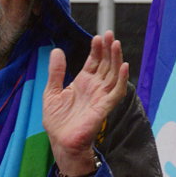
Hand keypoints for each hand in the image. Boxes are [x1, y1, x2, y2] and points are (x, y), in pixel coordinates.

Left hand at [43, 31, 128, 176]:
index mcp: (82, 83)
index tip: (97, 37)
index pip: (94, 62)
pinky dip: (122, 79)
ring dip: (116, 59)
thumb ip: (56, 72)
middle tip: (110, 34)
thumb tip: (57, 51)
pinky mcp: (104, 107)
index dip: (96, 50)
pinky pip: (117, 92)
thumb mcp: (51, 92)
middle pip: (105, 65)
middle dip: (108, 49)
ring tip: (116, 44)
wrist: (60, 142)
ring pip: (113, 74)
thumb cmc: (57, 122)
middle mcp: (94, 88)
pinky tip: (123, 67)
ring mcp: (101, 97)